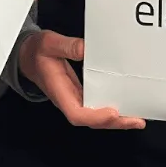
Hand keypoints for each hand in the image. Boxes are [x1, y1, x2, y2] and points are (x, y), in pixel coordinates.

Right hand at [18, 30, 144, 129]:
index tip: (113, 112)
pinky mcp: (80, 95)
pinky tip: (125, 108)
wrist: (28, 56)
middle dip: (114, 123)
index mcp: (58, 91)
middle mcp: (68, 100)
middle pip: (91, 121)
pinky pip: (96, 108)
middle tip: (136, 120)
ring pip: (96, 117)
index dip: (95, 117)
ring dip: (116, 120)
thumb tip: (85, 49)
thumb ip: (66, 45)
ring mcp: (74, 99)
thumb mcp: (49, 43)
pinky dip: (111, 111)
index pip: (76, 113)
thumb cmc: (37, 51)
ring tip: (137, 118)